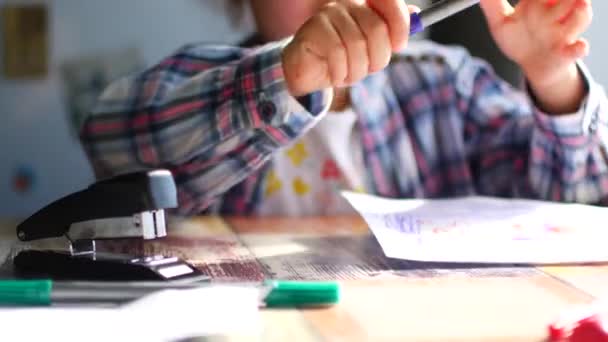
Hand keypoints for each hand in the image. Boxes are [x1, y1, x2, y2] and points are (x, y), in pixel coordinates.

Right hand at [281, 0, 415, 96]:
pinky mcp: (312, 29)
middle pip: (376, 29)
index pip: (388, 1)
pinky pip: (337, 53)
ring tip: (348, 74)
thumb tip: (416, 16)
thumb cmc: (342, 59)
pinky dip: (340, 72)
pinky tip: (335, 75)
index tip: (399, 46)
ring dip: (356, 70)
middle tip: (368, 69)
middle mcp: (346, 4)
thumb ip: (391, 31)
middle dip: (376, 58)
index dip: (399, 23)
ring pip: (356, 45)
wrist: (308, 73)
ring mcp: (327, 14)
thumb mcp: (372, 48)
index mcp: (364, 4)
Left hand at [480, 0, 591, 85]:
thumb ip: (491, 5)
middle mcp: (555, 14)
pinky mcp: (567, 53)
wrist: (531, 65)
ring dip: (577, 15)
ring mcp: (564, 32)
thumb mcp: (501, 22)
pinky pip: (578, 49)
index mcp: (539, 2)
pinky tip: (578, 46)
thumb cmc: (519, 40)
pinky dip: (578, 48)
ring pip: (579, 17)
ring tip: (579, 7)